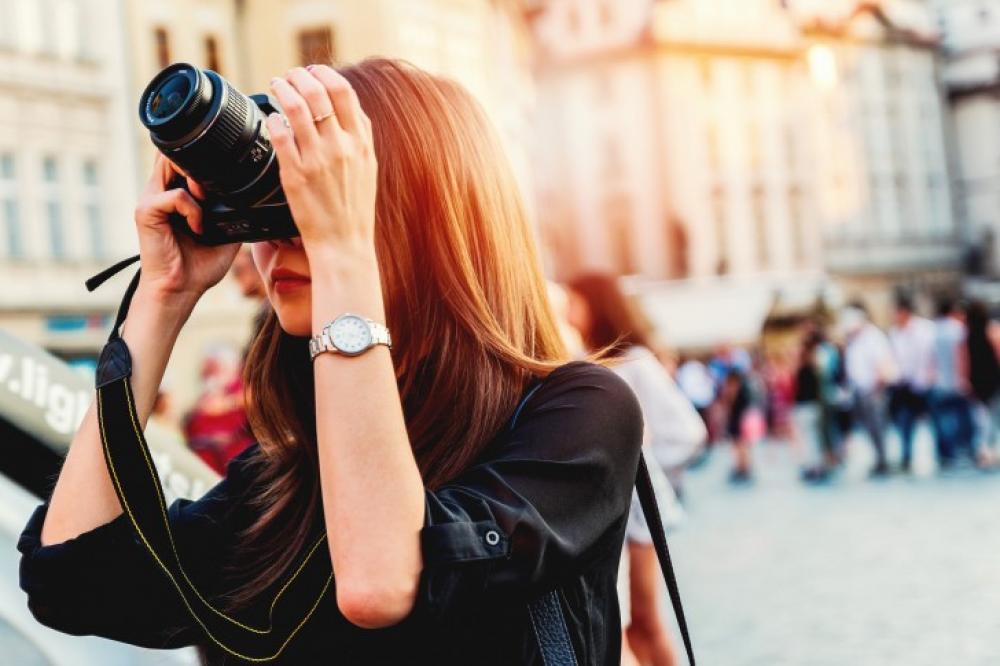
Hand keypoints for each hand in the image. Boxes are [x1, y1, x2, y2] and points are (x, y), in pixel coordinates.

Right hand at [133, 154, 240, 300]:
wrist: (181, 290)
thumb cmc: (199, 266)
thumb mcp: (225, 232)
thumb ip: (231, 210)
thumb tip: (254, 196)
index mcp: (174, 194)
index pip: (180, 158)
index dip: (201, 157)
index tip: (224, 172)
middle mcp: (159, 192)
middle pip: (172, 153)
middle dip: (198, 162)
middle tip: (216, 184)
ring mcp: (151, 200)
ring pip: (168, 163)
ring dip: (195, 178)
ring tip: (207, 200)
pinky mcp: (146, 212)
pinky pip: (174, 195)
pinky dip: (192, 209)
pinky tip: (198, 228)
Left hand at [264, 65, 377, 260]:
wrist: (344, 243)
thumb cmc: (354, 207)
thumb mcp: (367, 166)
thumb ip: (358, 134)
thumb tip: (347, 104)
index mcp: (360, 142)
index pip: (344, 92)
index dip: (325, 74)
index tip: (313, 71)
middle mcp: (341, 147)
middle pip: (318, 92)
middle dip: (300, 76)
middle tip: (289, 75)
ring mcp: (317, 160)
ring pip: (295, 107)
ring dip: (282, 89)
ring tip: (276, 85)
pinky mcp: (296, 174)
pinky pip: (280, 134)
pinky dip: (273, 119)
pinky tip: (271, 118)